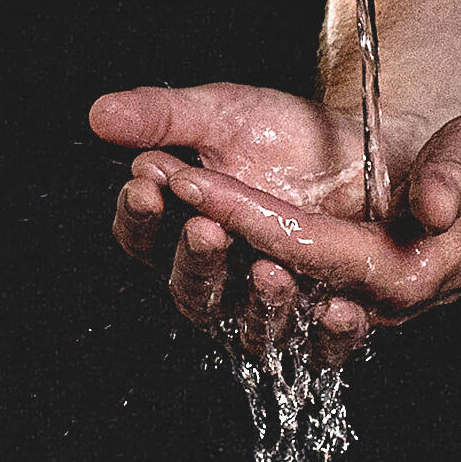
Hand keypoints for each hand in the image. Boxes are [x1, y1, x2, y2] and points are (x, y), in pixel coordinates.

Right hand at [92, 81, 423, 367]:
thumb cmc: (282, 134)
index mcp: (182, 230)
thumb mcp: (220, 113)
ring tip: (269, 270)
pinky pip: (324, 348)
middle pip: (190, 292)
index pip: (142, 239)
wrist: (361, 145)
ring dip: (257, 303)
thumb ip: (162, 117)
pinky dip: (330, 335)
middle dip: (195, 261)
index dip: (140, 216)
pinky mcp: (326, 322)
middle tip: (205, 227)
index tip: (145, 183)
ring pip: (249, 330)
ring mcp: (271, 306)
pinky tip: (337, 308)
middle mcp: (221, 279)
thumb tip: (99, 115)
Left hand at [136, 107, 460, 337]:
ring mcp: (351, 293)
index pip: (301, 248)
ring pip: (260, 283)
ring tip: (161, 187)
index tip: (185, 175)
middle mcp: (368, 298)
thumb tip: (421, 202)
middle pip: (267, 275)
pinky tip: (190, 208)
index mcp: (401, 275)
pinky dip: (231, 245)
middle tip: (159, 178)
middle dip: (207, 234)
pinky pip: (276, 273)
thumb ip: (453, 178)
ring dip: (208, 244)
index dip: (240, 212)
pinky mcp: (341, 279)